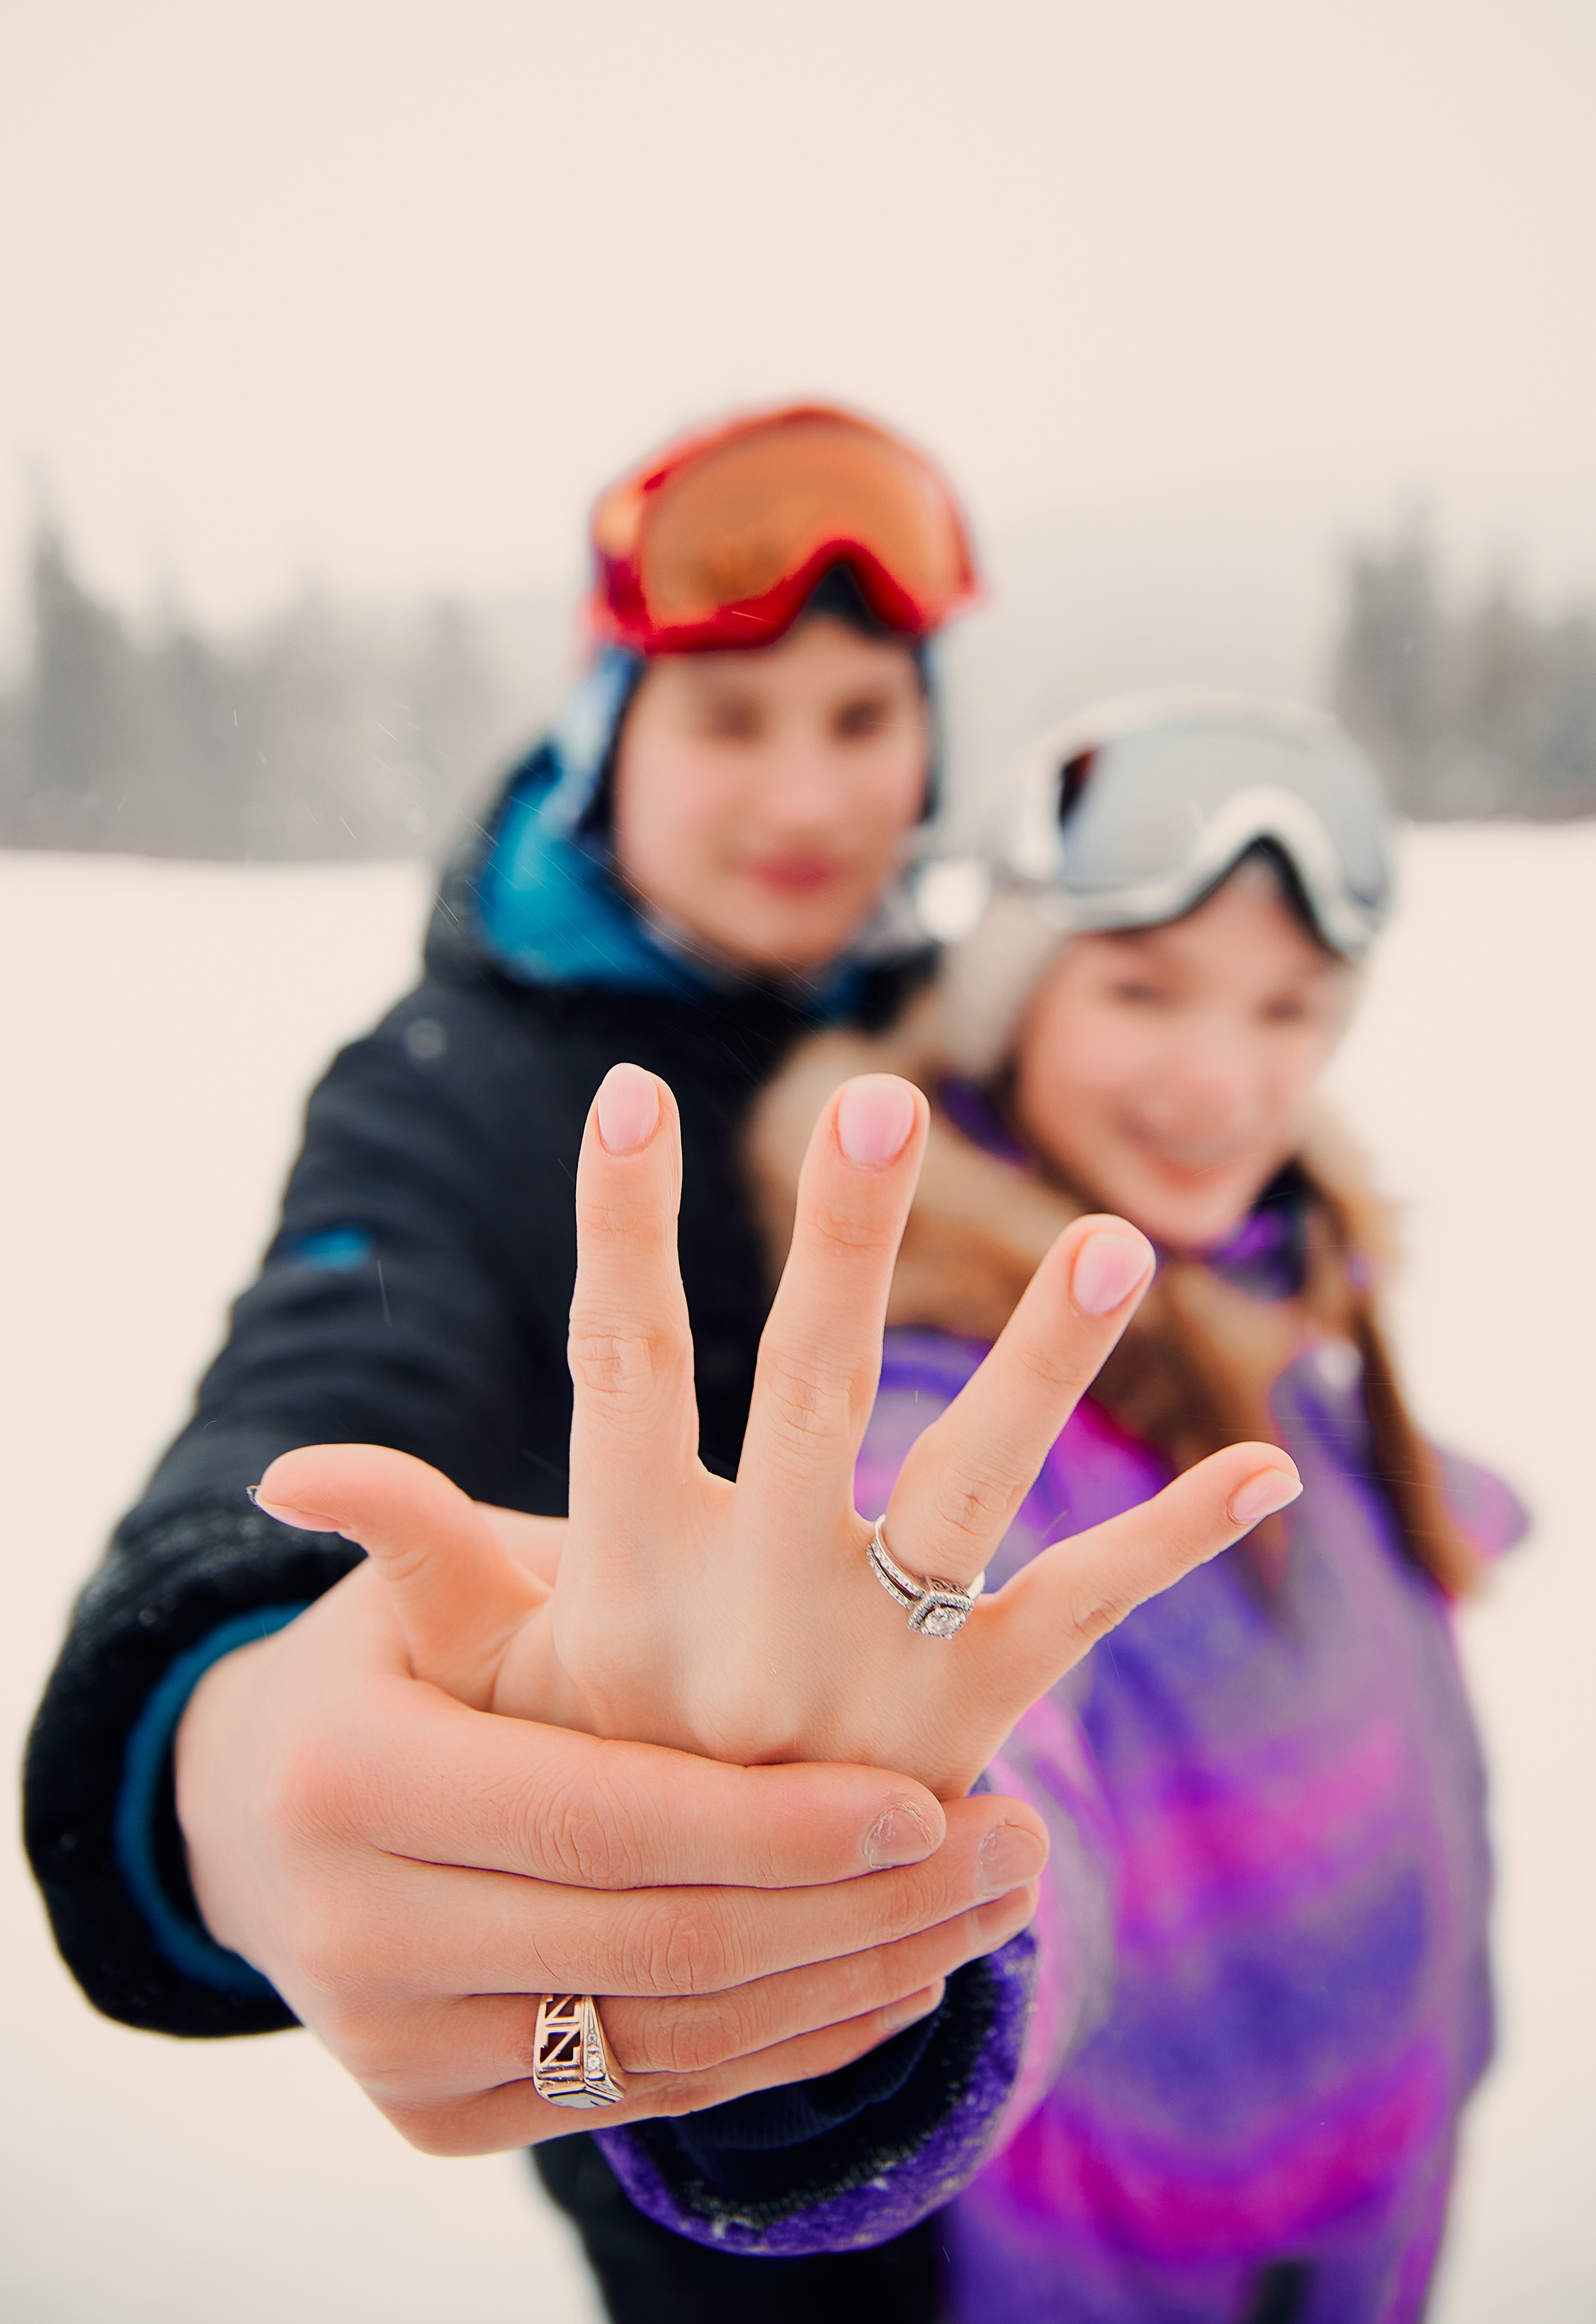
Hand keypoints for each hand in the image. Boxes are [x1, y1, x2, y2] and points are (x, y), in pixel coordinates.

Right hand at [174, 1535, 1045, 2155]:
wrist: (266, 1830)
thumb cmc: (380, 1669)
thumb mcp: (410, 1602)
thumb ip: (420, 1536)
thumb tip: (297, 1470)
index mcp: (348, 1787)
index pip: (600, 1819)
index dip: (770, 1822)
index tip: (929, 1797)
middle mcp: (358, 1944)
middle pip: (659, 1946)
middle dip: (857, 1908)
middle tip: (1017, 1848)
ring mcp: (397, 2052)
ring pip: (675, 2038)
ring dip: (856, 1979)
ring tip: (994, 1906)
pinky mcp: (439, 2120)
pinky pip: (651, 2093)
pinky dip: (788, 2043)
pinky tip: (901, 1977)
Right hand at [254, 1067, 1300, 1801]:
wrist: (695, 1963)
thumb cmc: (581, 1758)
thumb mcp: (490, 1675)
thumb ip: (426, 1553)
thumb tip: (289, 1473)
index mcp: (632, 1582)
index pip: (618, 1374)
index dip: (618, 1234)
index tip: (631, 1095)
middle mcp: (760, 1614)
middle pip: (809, 1395)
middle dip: (841, 1244)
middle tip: (880, 1097)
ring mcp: (879, 1667)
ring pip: (971, 1489)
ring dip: (1044, 1362)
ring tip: (1114, 1237)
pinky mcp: (976, 1719)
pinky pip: (1086, 1615)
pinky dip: (1178, 1542)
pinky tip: (1274, 1467)